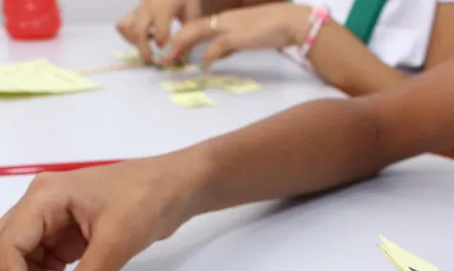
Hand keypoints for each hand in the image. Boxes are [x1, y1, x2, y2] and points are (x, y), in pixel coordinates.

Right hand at [0, 158, 198, 270]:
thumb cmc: (148, 198)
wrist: (178, 186)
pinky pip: (44, 263)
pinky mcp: (65, 233)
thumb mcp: (117, 244)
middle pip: (4, 251)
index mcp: (44, 197)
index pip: (7, 246)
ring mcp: (51, 219)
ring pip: (21, 260)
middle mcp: (40, 206)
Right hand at [117, 0, 203, 62]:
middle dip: (145, 50)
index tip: (172, 60)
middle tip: (154, 62)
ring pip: (127, 28)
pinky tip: (143, 40)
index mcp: (164, 7)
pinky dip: (129, 36)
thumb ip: (188, 35)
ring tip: (149, 50)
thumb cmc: (185, 0)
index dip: (165, 50)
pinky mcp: (134, 11)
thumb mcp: (193, 14)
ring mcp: (138, 8)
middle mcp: (147, 7)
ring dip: (135, 43)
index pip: (160, 34)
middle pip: (138, 31)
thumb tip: (182, 59)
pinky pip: (123, 25)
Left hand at [162, 4, 311, 67]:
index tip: (172, 51)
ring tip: (171, 59)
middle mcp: (222, 20)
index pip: (197, 26)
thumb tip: (213, 59)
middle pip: (190, 28)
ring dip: (180, 46)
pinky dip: (207, 58)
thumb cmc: (271, 30)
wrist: (290, 22)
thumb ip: (227, 46)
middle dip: (174, 42)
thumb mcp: (244, 38)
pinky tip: (204, 67)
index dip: (182, 38)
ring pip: (195, 32)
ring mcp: (228, 26)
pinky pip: (215, 47)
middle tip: (163, 57)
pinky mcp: (236, 36)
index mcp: (224, 19)